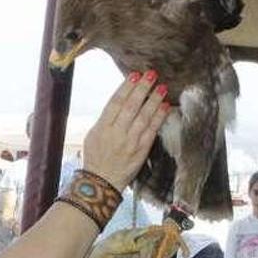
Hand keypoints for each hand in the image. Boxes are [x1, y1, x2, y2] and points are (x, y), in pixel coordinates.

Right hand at [81, 71, 171, 190]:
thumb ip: (106, 118)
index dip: (126, 88)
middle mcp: (116, 134)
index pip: (115, 103)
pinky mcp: (141, 151)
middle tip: (151, 75)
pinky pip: (152, 131)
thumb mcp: (93, 135)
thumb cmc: (95, 157)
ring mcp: (130, 142)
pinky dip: (159, 118)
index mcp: (102, 127)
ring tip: (162, 87)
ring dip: (154, 101)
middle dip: (142, 89)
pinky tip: (165, 107)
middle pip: (131, 107)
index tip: (134, 75)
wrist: (101, 182)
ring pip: (144, 117)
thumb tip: (120, 101)